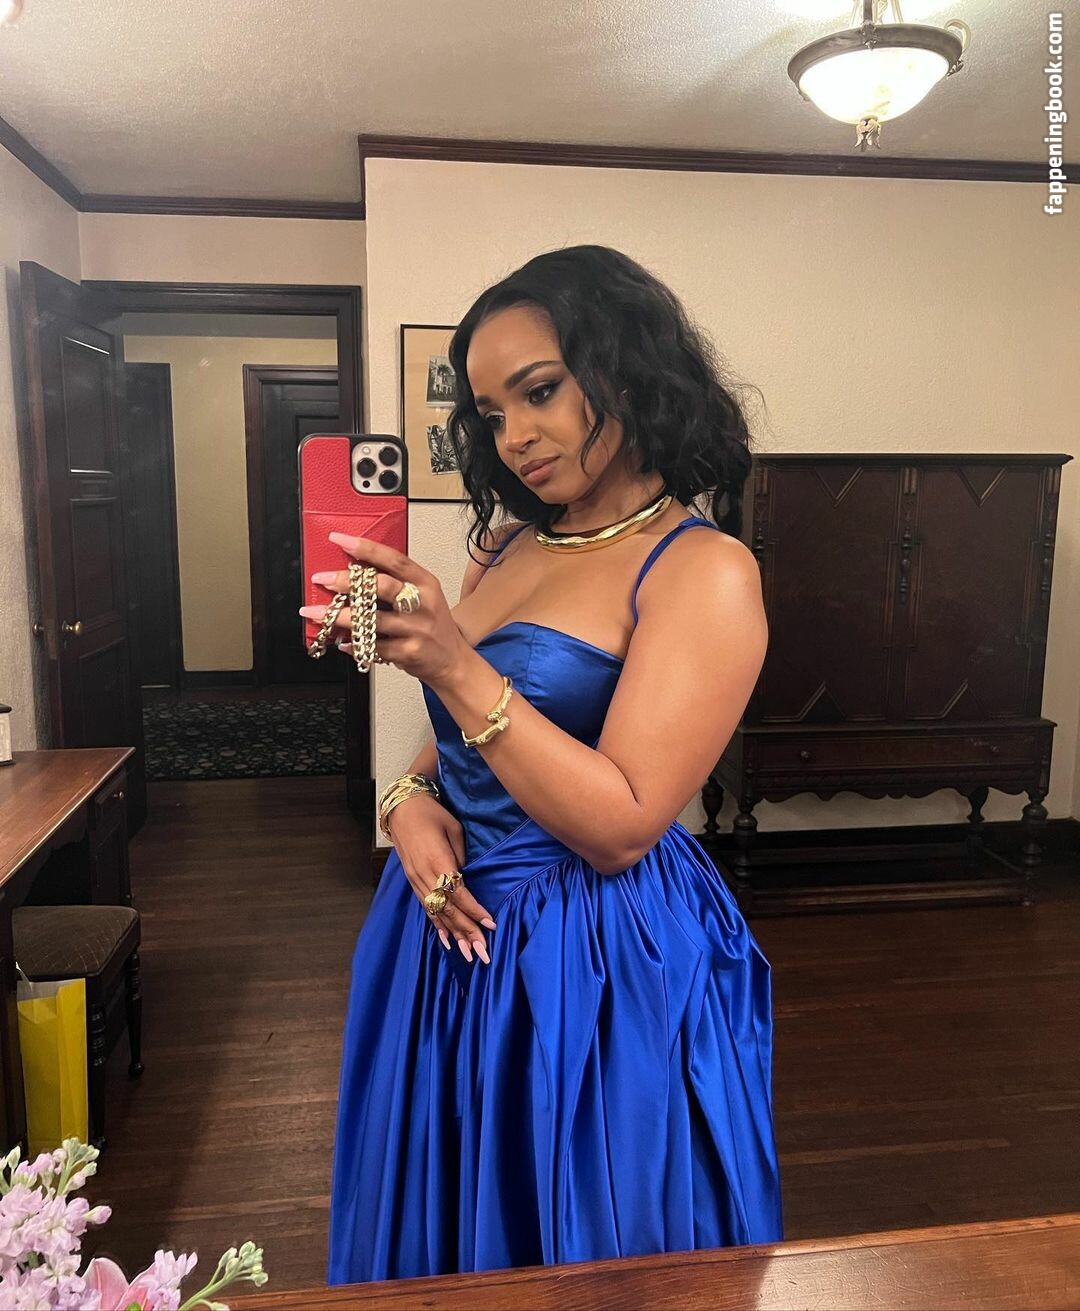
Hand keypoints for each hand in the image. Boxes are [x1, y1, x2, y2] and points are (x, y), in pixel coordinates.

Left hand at [300, 531, 468, 683]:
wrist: (453, 661)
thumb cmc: (433, 626)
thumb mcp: (424, 597)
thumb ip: (395, 584)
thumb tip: (352, 574)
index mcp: (425, 584)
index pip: (394, 560)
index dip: (366, 548)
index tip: (340, 540)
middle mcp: (423, 604)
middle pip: (382, 587)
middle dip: (347, 582)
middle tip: (323, 580)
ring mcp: (416, 630)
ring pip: (372, 620)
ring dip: (339, 617)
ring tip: (317, 614)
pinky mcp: (409, 653)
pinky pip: (374, 647)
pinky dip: (353, 644)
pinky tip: (341, 641)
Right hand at [388, 793, 496, 964]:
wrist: (403, 810)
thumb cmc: (434, 815)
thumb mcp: (454, 830)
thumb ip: (461, 857)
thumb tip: (467, 879)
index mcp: (438, 861)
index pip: (459, 894)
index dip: (475, 911)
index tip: (491, 924)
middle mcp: (425, 876)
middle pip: (449, 909)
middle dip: (467, 931)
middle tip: (483, 951)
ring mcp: (416, 881)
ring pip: (437, 913)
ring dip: (454, 934)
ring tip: (468, 954)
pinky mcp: (412, 882)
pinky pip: (426, 909)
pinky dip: (438, 926)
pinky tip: (447, 941)